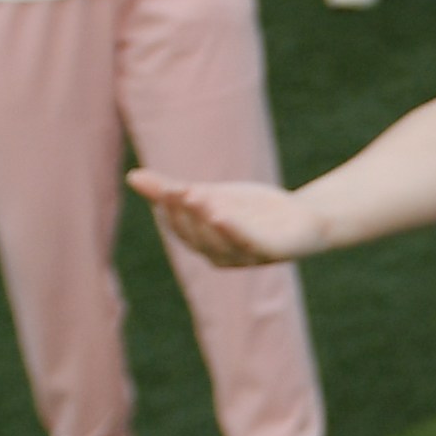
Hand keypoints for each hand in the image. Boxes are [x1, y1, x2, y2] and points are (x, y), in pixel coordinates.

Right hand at [132, 169, 335, 267]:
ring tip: (196, 194)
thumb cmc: (252, 211)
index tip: (164, 187)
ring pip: (218, 240)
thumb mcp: (211, 196)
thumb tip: (132, 177)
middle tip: (179, 188)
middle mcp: (221, 257)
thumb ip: (172, 190)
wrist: (303, 219)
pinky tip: (221, 213)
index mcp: (203, 245)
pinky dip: (232, 230)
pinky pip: (248, 243)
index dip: (170, 209)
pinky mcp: (271, 253)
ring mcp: (246, 258)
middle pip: (195, 235)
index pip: (179, 228)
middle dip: (185, 212)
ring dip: (204, 217)